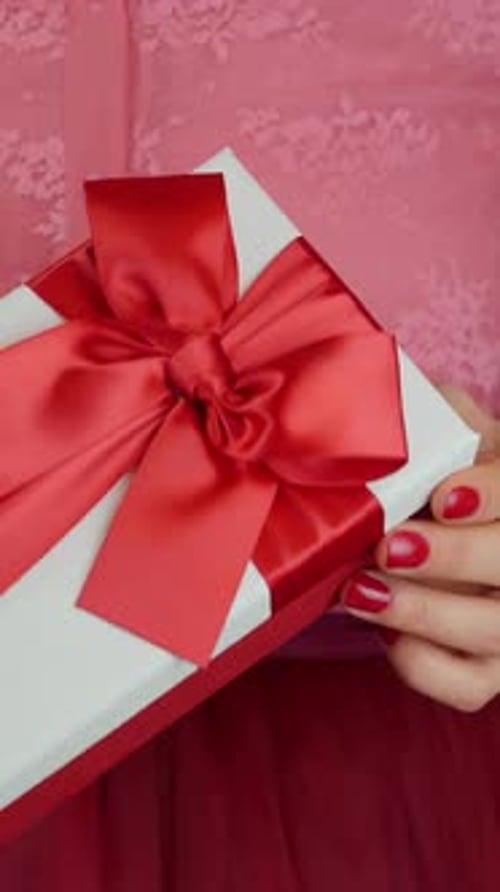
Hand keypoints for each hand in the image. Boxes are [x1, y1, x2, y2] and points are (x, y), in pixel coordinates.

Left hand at [341, 385, 499, 711]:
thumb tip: (392, 407)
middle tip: (389, 545)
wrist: (431, 536)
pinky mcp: (488, 670)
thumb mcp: (451, 434)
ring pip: (494, 633)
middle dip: (455, 558)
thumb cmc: (441, 475)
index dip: (493, 494)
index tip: (443, 497)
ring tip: (361, 590)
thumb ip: (442, 418)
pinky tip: (386, 635)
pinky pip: (467, 686)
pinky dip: (422, 665)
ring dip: (425, 612)